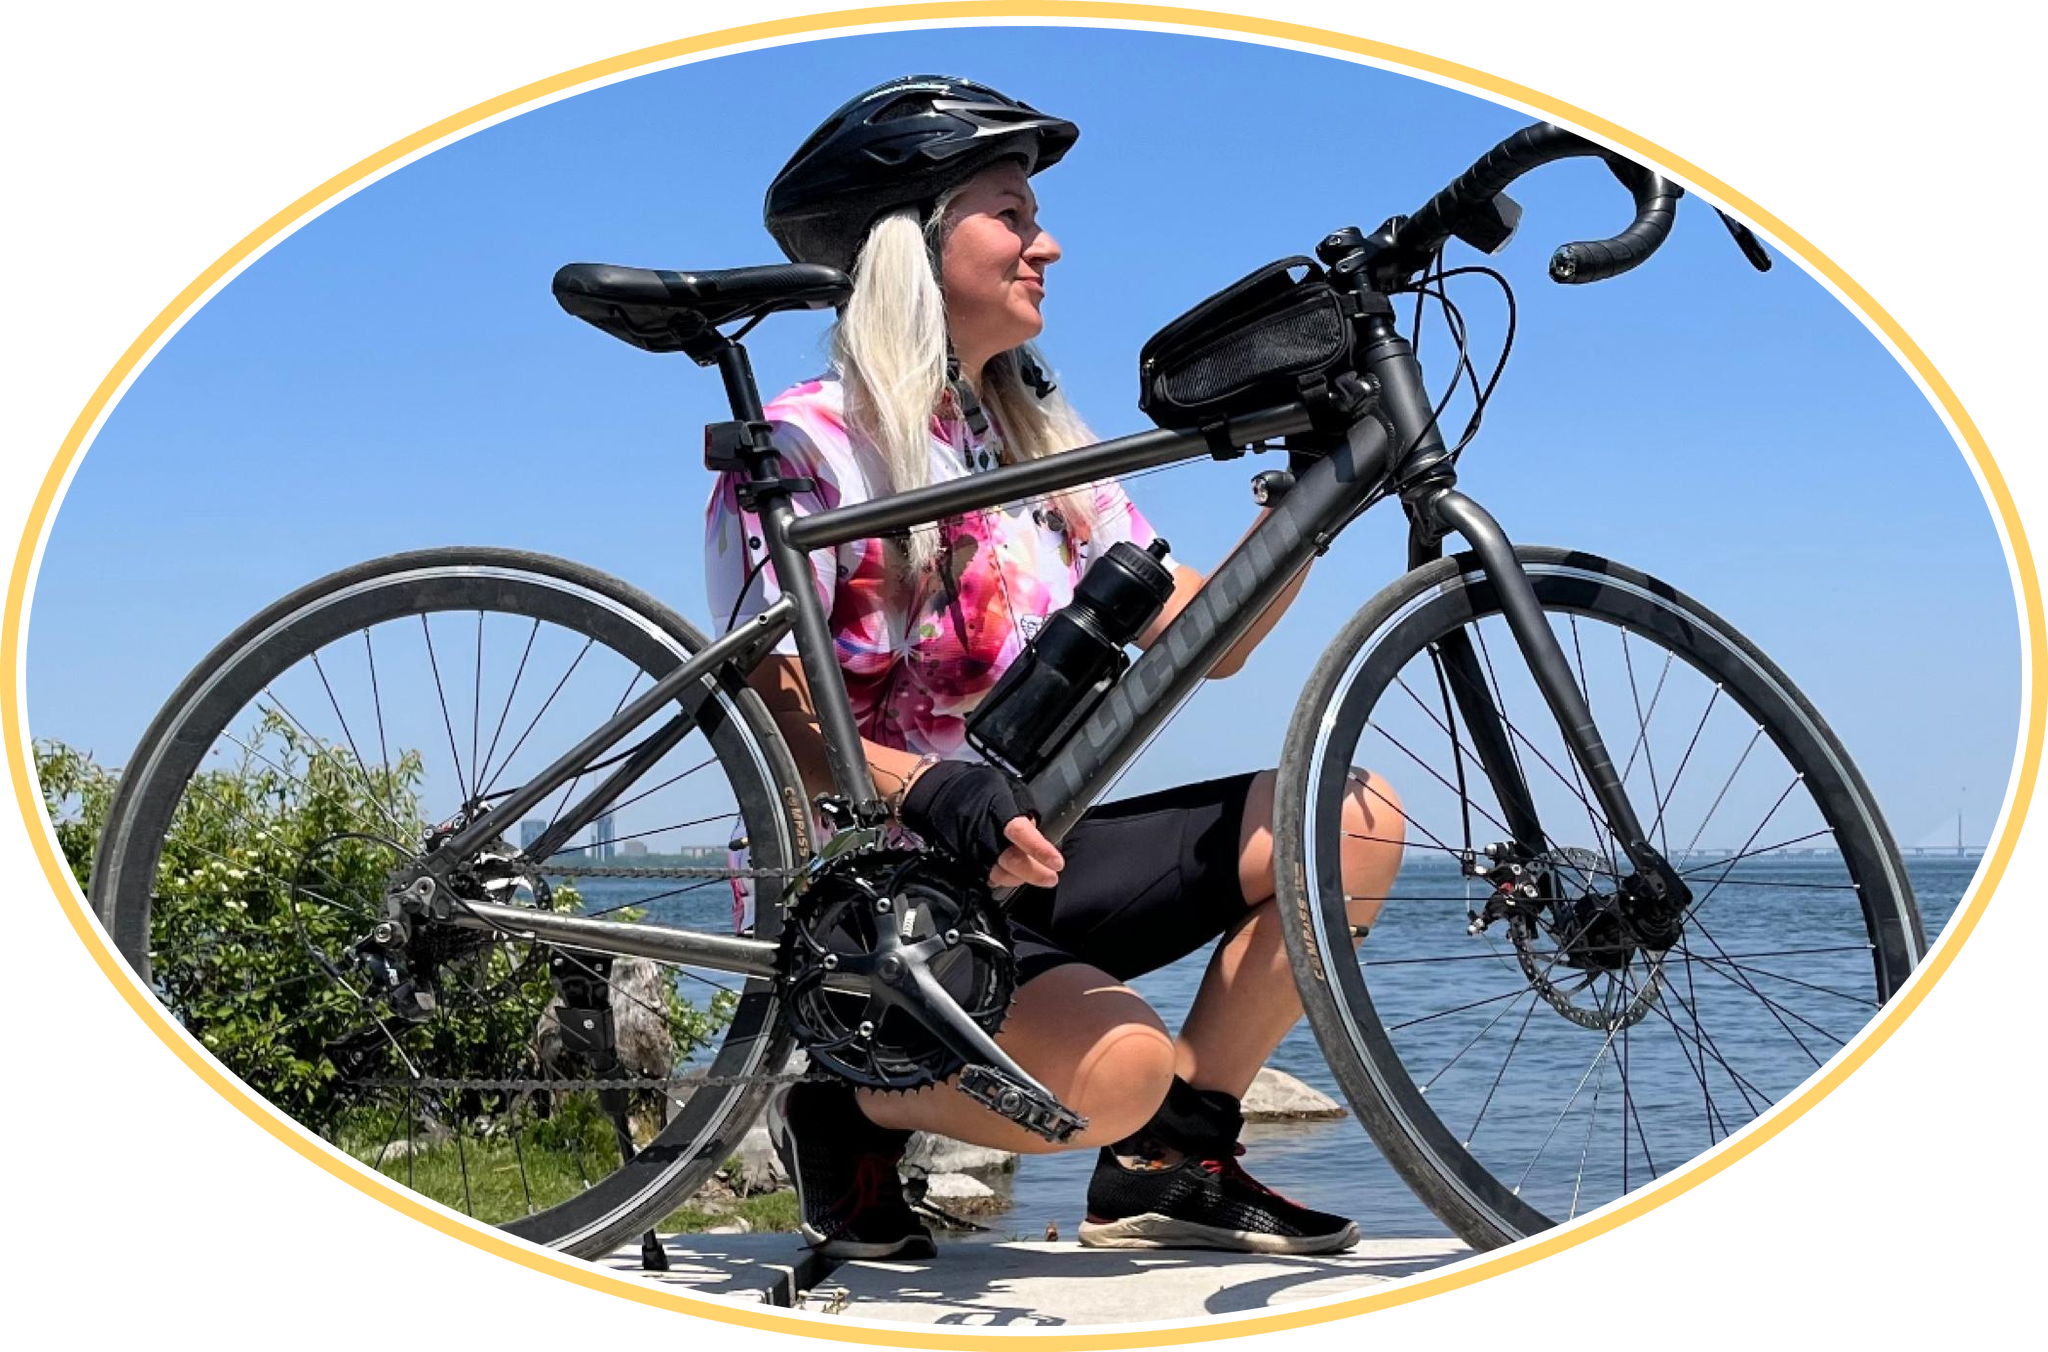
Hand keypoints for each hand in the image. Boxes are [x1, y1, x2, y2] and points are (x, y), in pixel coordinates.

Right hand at [899, 759, 1057, 884]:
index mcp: (997, 811)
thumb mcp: (1002, 785)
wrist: (932, 793)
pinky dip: (1001, 878)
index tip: (1057, 862)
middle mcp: (985, 835)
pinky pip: (986, 876)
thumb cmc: (971, 786)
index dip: (1040, 849)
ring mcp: (973, 851)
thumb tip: (1034, 829)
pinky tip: (1010, 873)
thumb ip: (1021, 807)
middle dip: (1035, 873)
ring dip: (1019, 878)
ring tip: (1035, 874)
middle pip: (1013, 861)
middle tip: (1051, 877)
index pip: (1021, 833)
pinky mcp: (964, 861)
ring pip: (1000, 875)